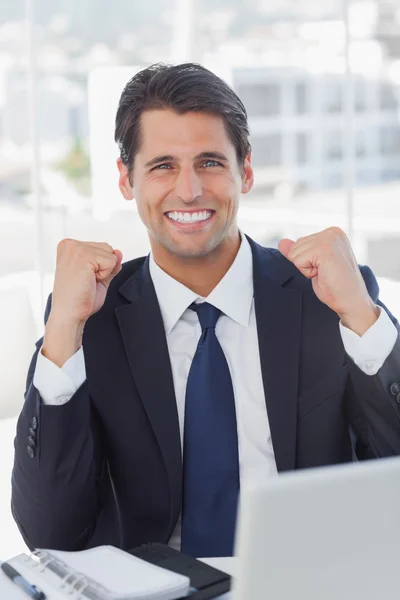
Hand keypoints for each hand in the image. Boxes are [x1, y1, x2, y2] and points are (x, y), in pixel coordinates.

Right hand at [42, 239, 122, 366]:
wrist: (69, 314)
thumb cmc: (79, 298)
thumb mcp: (98, 275)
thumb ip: (109, 262)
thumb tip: (119, 252)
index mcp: (69, 247)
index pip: (101, 248)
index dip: (100, 266)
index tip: (84, 277)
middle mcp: (70, 245)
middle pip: (107, 248)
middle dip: (103, 267)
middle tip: (87, 281)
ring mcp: (76, 249)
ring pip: (110, 254)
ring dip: (104, 271)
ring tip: (87, 281)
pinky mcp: (83, 257)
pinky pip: (111, 261)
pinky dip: (105, 275)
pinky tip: (90, 281)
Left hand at [278, 227, 378, 335]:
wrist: (351, 301)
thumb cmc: (335, 286)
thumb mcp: (313, 265)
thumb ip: (298, 251)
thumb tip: (281, 242)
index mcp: (332, 233)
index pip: (300, 243)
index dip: (307, 261)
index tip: (325, 268)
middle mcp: (332, 232)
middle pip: (295, 246)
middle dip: (305, 264)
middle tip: (325, 272)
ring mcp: (329, 239)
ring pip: (294, 253)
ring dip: (307, 269)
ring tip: (325, 273)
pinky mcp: (324, 249)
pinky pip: (298, 260)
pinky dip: (307, 272)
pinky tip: (324, 274)